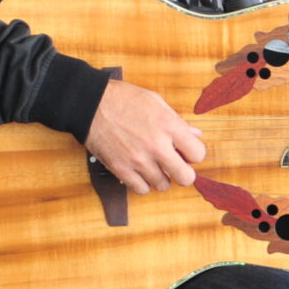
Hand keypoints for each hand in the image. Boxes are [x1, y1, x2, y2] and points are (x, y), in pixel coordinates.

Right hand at [84, 78, 209, 194]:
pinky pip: (141, 190)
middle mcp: (156, 145)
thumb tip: (196, 135)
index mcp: (169, 125)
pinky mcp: (120, 169)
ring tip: (153, 165)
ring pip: (163, 186)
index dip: (194, 154)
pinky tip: (140, 171)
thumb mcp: (156, 102)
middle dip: (183, 172)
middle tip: (175, 165)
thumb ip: (178, 121)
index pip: (198, 154)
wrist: (90, 104)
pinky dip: (143, 183)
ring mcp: (138, 160)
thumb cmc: (123, 99)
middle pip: (186, 178)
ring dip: (161, 177)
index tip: (186, 152)